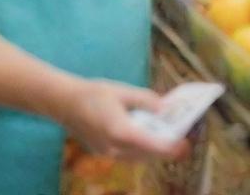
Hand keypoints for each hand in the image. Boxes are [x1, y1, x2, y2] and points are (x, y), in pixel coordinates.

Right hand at [57, 79, 188, 161]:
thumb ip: (146, 100)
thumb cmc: (94, 93)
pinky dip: (141, 149)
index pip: (149, 144)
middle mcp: (112, 148)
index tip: (184, 146)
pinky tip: (150, 138)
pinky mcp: (102, 152)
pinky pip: (127, 156)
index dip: (168, 147)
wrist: (64, 103)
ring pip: (136, 158)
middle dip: (165, 150)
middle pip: (145, 154)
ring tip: (170, 140)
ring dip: (153, 151)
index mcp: (119, 131)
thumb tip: (165, 108)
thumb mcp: (123, 91)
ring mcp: (106, 153)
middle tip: (183, 142)